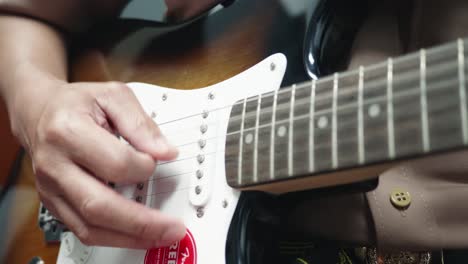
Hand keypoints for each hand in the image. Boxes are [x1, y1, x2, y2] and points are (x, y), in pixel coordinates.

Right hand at [10, 81, 184, 247]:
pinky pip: (83, 230)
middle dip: (141, 222)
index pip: (115, 164)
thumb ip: (141, 123)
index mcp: (68, 131)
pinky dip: (113, 238)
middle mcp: (55, 165)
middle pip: (99, 206)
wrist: (39, 112)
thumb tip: (164, 151)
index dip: (145, 166)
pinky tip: (136, 235)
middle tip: (172, 227)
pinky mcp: (54, 203)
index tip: (157, 160)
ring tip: (160, 237)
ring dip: (129, 237)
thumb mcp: (112, 96)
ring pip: (89, 227)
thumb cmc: (76, 104)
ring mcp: (52, 188)